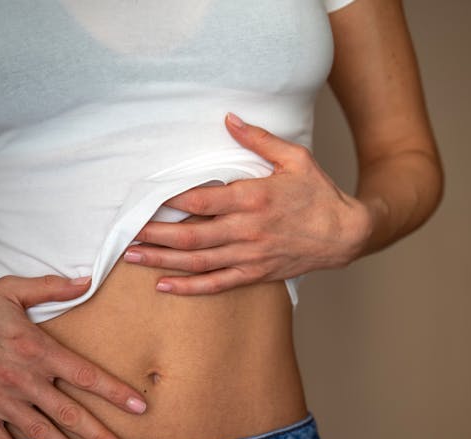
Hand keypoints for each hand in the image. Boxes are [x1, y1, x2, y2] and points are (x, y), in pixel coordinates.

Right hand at [0, 275, 147, 438]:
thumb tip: (88, 279)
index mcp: (37, 350)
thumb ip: (53, 288)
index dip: (115, 392)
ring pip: (41, 434)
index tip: (140, 407)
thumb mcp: (13, 289)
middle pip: (69, 413)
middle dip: (100, 437)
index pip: (85, 375)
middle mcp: (22, 379)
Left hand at [122, 112, 373, 294]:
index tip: (145, 198)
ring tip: (132, 256)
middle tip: (126, 232)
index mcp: (253, 198)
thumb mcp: (295, 158)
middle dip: (153, 234)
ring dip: (161, 260)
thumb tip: (229, 119)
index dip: (168, 200)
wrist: (344, 235)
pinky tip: (164, 286)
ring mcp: (249, 256)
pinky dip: (188, 288)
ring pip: (196, 262)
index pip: (200, 199)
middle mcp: (247, 230)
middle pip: (189, 234)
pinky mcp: (255, 274)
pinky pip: (216, 284)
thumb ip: (258, 140)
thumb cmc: (319, 195)